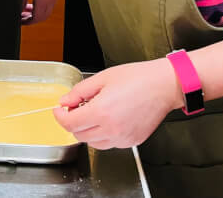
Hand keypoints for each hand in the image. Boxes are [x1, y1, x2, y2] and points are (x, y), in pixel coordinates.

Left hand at [21, 0, 64, 24]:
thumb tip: (18, 9)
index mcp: (44, 0)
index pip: (36, 19)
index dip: (27, 22)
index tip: (20, 20)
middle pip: (43, 16)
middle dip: (32, 17)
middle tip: (23, 14)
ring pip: (47, 8)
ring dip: (37, 9)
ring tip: (27, 5)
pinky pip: (50, 0)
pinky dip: (42, 2)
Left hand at [54, 60, 182, 149]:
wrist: (163, 86)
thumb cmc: (138, 78)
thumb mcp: (103, 78)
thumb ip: (80, 91)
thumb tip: (65, 101)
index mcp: (102, 111)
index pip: (70, 124)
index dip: (59, 117)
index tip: (58, 110)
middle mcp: (111, 129)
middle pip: (79, 135)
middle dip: (73, 122)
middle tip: (76, 107)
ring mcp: (122, 138)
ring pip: (93, 143)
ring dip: (87, 130)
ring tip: (94, 112)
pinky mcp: (132, 142)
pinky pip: (109, 144)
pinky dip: (103, 134)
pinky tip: (109, 119)